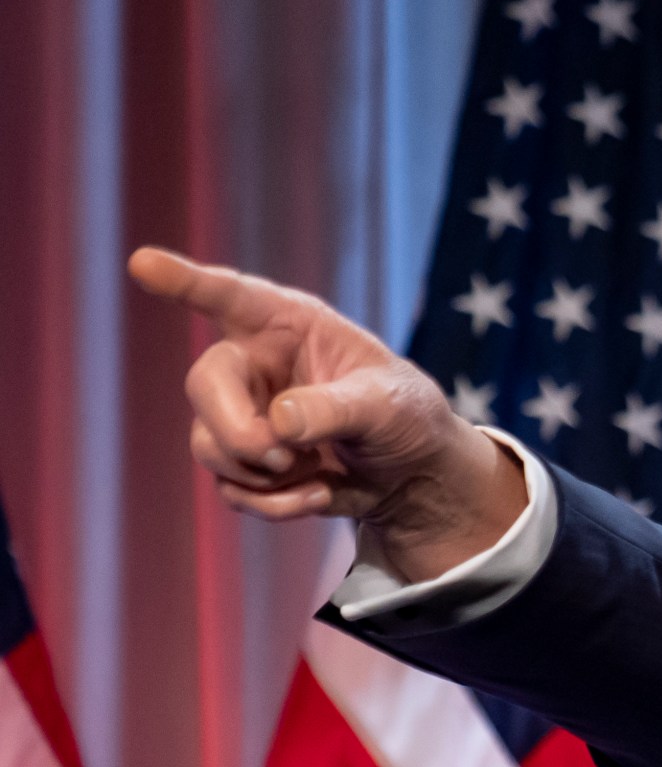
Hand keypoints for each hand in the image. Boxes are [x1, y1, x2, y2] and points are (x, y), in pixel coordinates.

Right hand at [129, 247, 527, 580]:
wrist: (413, 475)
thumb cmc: (406, 417)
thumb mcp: (390, 405)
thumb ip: (337, 408)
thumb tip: (279, 423)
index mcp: (291, 325)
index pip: (232, 296)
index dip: (185, 281)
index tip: (144, 263)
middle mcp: (255, 363)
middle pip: (204, 385)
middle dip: (237, 431)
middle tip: (279, 455)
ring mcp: (243, 414)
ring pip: (208, 444)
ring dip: (262, 472)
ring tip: (314, 469)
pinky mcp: (245, 462)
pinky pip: (230, 487)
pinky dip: (273, 503)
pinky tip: (317, 493)